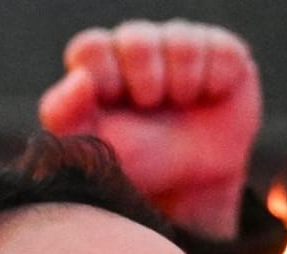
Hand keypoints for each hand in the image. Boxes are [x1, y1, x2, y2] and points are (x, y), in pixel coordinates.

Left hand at [38, 20, 259, 237]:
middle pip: (135, 39)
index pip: (90, 48)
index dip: (104, 77)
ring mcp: (180, 43)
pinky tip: (207, 97)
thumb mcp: (89, 146)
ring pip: (181, 41)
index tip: (114, 104)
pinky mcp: (221, 49)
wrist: (189, 181)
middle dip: (144, 80)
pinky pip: (222, 50)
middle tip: (150, 106)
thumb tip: (79, 78)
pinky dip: (214, 82)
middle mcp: (137, 46)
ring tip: (179, 104)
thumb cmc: (132, 161)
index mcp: (97, 64)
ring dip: (181, 83)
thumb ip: (65, 115)